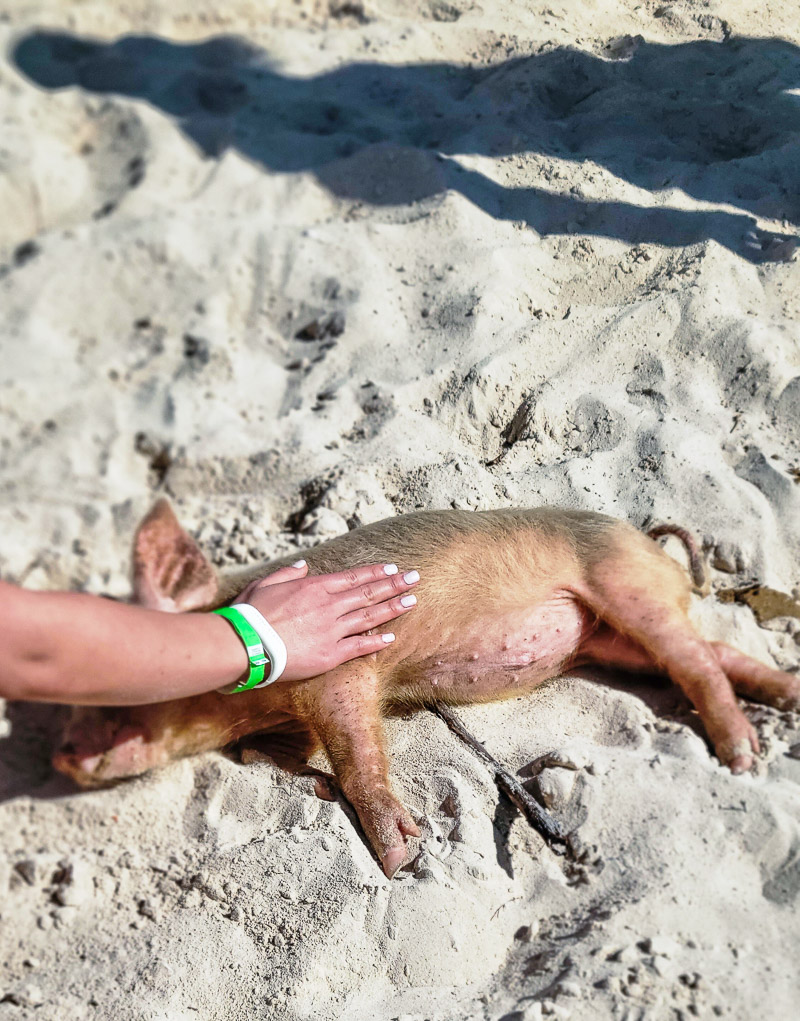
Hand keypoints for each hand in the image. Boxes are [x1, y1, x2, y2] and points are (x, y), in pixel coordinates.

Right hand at [235, 560, 419, 682]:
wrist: (245, 644)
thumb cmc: (250, 614)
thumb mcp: (266, 583)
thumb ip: (288, 573)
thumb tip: (304, 565)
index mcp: (314, 587)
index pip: (353, 577)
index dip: (375, 573)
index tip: (393, 569)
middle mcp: (328, 606)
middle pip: (368, 594)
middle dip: (394, 585)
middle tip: (415, 579)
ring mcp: (331, 630)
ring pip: (369, 617)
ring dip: (393, 608)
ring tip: (412, 601)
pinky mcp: (330, 655)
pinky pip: (359, 647)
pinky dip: (376, 642)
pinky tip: (391, 638)